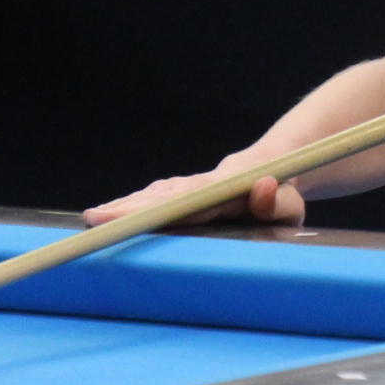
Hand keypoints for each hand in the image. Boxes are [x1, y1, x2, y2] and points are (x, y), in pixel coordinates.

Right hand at [85, 161, 304, 228]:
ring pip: (154, 194)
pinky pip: (156, 196)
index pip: (189, 200)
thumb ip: (279, 202)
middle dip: (128, 207)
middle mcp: (204, 182)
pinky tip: (109, 213)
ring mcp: (192, 185)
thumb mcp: (292, 205)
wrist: (279, 166)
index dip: (159, 208)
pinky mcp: (185, 190)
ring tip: (92, 219)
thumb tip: (264, 187)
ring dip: (124, 205)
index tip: (132, 212)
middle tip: (94, 218)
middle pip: (162, 195)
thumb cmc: (286, 194)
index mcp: (227, 186)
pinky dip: (132, 203)